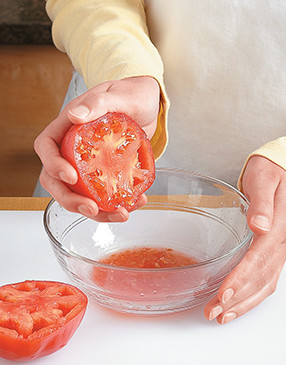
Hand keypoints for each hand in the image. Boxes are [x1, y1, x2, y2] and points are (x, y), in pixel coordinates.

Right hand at [34, 76, 159, 220]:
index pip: (47, 147)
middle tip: (92, 209)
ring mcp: (90, 163)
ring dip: (97, 210)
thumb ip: (97, 103)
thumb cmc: (130, 94)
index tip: (71, 177)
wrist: (148, 104)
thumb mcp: (117, 95)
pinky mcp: (106, 173)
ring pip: (80, 193)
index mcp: (68, 126)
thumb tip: (74, 115)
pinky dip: (116, 203)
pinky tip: (134, 203)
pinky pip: (104, 193)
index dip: (53, 165)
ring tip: (120, 214)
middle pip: (57, 179)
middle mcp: (74, 148)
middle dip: (71, 199)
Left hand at [204, 155, 285, 323]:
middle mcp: (281, 243)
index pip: (259, 258)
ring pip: (265, 284)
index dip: (241, 278)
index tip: (224, 294)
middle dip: (237, 298)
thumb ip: (262, 203)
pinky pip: (266, 279)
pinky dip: (251, 295)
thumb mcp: (264, 180)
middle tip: (213, 312)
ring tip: (221, 316)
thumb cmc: (270, 172)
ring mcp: (279, 250)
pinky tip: (237, 303)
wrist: (281, 170)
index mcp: (278, 227)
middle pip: (260, 277)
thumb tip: (260, 225)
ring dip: (243, 303)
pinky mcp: (273, 251)